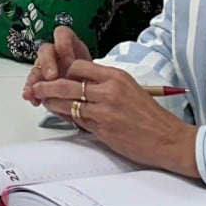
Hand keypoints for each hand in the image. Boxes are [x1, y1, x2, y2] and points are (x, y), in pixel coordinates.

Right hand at [22, 26, 93, 103]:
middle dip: (47, 63)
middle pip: (46, 50)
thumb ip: (89, 72)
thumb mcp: (94, 73)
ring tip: (36, 91)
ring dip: (35, 79)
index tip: (68, 60)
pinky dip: (31, 91)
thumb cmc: (92, 80)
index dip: (63, 45)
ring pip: (36, 67)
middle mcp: (55, 54)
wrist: (89, 94)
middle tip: (52, 77)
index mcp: (70, 46)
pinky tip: (33, 99)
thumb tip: (85, 78)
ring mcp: (47, 67)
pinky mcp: (41, 81)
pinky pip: (32, 83)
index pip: (62, 34)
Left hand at [27, 36, 198, 177]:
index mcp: (116, 76)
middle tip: (36, 88)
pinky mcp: (102, 127)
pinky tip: (59, 116)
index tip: (56, 75)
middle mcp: (109, 89)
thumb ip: (105, 86)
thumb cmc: (151, 117)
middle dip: (47, 85)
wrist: (169, 139)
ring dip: (51, 102)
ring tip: (43, 102)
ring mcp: (104, 108)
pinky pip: (76, 119)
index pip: (79, 66)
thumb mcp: (129, 90)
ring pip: (66, 101)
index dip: (63, 71)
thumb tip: (80, 86)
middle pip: (66, 82)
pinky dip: (65, 117)